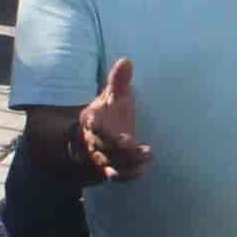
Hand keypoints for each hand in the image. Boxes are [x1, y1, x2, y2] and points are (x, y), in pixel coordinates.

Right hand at [77, 58, 151, 180]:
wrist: (101, 135)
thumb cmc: (110, 112)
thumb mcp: (114, 95)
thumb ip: (119, 80)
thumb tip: (126, 60)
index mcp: (91, 120)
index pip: (90, 123)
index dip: (92, 124)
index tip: (94, 122)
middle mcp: (93, 140)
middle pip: (101, 146)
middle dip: (115, 145)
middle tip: (131, 142)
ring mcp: (101, 156)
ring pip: (110, 163)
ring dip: (127, 161)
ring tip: (146, 154)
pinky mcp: (111, 168)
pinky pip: (118, 175)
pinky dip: (129, 175)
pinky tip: (143, 170)